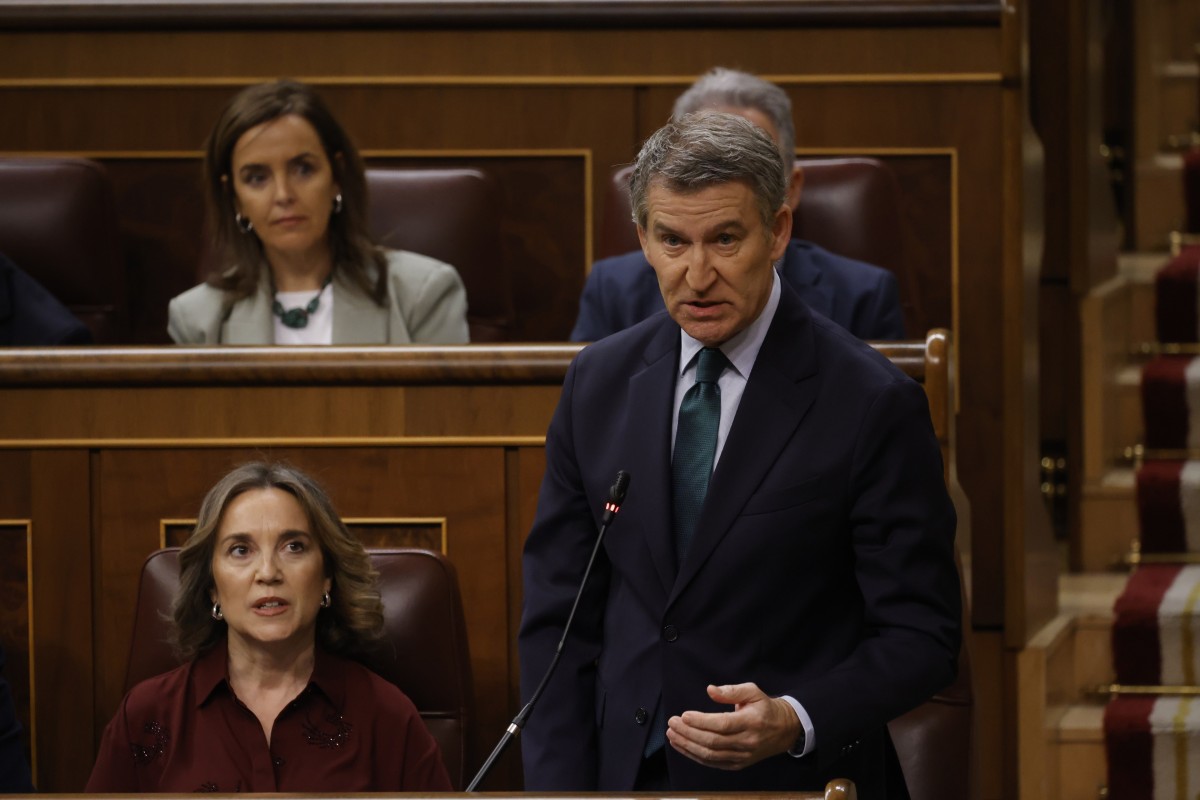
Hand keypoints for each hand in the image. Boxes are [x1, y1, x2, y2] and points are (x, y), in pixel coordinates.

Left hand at [666, 682, 800, 769]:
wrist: (784, 730)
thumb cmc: (765, 708)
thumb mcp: (753, 691)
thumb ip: (731, 690)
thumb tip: (710, 690)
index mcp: (751, 722)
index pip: (722, 724)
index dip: (701, 721)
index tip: (684, 715)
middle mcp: (747, 742)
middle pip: (713, 741)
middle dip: (689, 733)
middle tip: (672, 723)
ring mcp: (742, 756)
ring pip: (710, 755)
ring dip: (688, 746)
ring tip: (672, 735)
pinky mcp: (737, 764)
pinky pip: (713, 763)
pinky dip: (695, 756)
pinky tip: (682, 746)